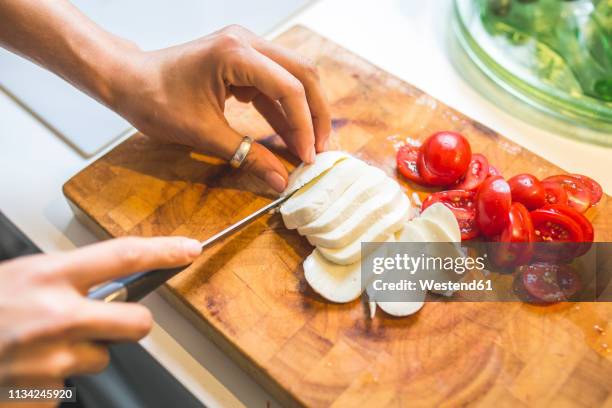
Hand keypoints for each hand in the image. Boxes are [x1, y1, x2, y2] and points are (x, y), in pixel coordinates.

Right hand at [0, 236, 200, 386]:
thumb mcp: (22, 277)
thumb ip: (67, 281)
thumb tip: (111, 287)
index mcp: (49, 277)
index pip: (123, 256)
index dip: (163, 251)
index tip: (189, 249)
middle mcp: (57, 317)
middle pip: (138, 325)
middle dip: (133, 325)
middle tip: (114, 323)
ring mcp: (52, 359)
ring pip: (99, 358)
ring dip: (79, 353)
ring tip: (37, 346)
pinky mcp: (44, 393)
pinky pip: (68, 384)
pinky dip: (52, 379)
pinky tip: (24, 367)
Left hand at [114, 25, 331, 192]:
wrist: (126, 81)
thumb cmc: (154, 101)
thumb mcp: (203, 133)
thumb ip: (247, 156)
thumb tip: (281, 181)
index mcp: (236, 54)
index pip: (289, 88)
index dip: (304, 125)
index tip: (308, 157)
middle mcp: (246, 42)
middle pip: (302, 74)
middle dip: (316, 113)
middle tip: (321, 149)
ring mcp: (245, 49)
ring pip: (292, 77)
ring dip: (303, 111)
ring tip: (308, 146)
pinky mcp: (241, 61)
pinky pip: (272, 85)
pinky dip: (282, 111)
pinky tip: (289, 137)